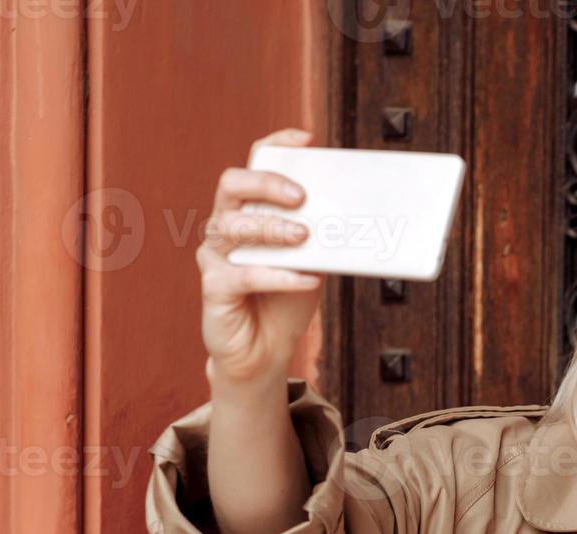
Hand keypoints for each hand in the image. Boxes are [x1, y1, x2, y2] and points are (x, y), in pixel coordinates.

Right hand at [197, 127, 323, 391]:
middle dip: (266, 183)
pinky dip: (278, 275)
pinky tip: (306, 278)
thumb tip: (362, 216)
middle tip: (301, 196)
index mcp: (249, 212)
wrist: (265, 353)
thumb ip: (324, 238)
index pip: (254, 166)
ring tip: (304, 236)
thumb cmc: (286, 301)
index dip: (275, 145)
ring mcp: (215, 257)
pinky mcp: (214, 289)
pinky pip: (243, 276)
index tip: (306, 138)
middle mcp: (226, 227)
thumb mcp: (312, 262)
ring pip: (231, 226)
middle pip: (232, 185)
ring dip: (270, 227)